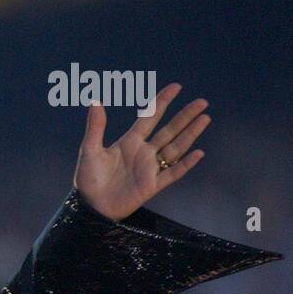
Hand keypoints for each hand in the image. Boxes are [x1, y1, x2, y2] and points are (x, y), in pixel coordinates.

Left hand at [73, 82, 209, 220]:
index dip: (162, 102)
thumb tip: (95, 101)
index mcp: (129, 142)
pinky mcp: (152, 185)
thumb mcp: (90, 150)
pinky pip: (173, 173)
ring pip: (175, 148)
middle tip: (202, 102)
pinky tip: (198, 153)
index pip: (150, 117)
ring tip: (205, 118)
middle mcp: (143, 153)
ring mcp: (150, 169)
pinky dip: (186, 164)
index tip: (176, 87)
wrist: (91, 206)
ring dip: (190, 134)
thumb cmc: (87, 179)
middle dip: (185, 116)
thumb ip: (95, 127)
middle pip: (169, 130)